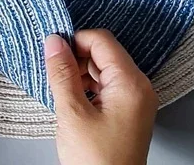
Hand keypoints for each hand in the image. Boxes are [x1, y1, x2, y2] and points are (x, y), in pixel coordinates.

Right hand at [45, 30, 157, 164]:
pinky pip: (109, 87)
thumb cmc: (96, 163)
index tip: (54, 50)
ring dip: (82, 74)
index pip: (102, 41)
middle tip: (55, 73)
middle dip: (77, 58)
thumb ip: (62, 73)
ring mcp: (137, 101)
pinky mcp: (129, 113)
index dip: (76, 41)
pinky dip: (90, 88)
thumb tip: (54, 42)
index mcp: (131, 83)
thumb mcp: (72, 114)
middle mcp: (140, 87)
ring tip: (63, 92)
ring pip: (105, 70)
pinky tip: (74, 102)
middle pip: (105, 53)